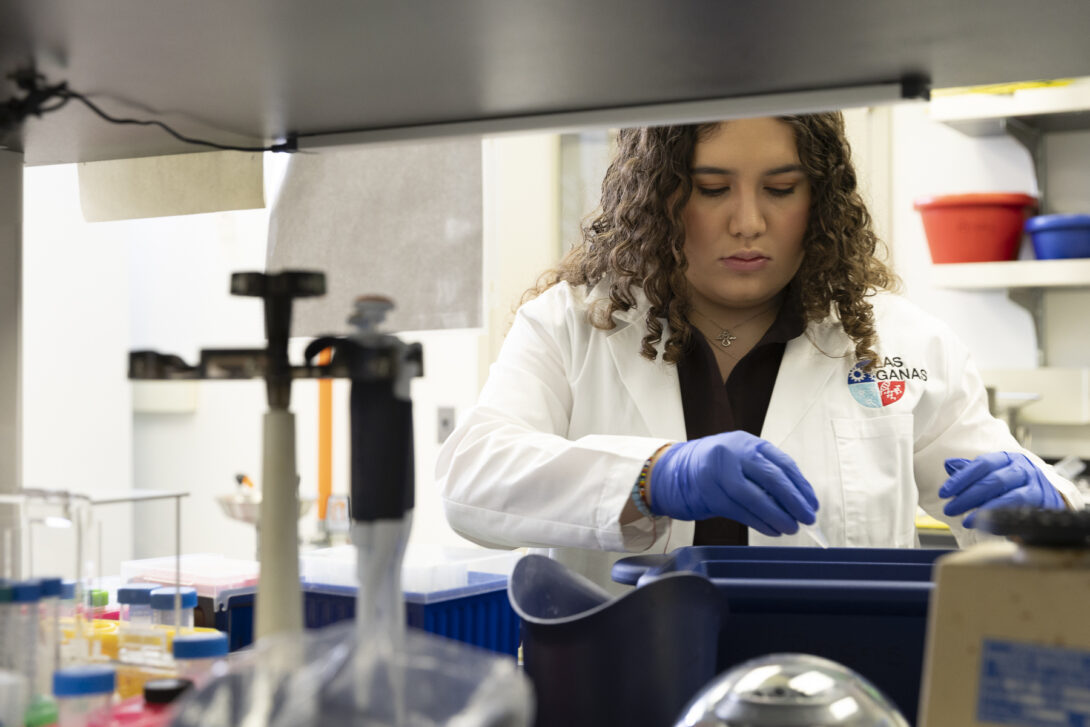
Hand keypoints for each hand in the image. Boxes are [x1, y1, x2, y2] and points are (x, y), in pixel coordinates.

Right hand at [649, 431, 818, 535]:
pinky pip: (741, 512)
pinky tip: (771, 530)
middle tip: (807, 518)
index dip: (801, 486)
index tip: (812, 503)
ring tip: (791, 528)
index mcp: (748, 443)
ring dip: (777, 517)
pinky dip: (759, 523)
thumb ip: (765, 471)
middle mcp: (734, 453)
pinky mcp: (710, 493)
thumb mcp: (742, 458)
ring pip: (756, 498)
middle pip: (772, 479)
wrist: (676, 470)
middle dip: (794, 502)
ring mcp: (720, 473)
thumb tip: (798, 499)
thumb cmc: (716, 466)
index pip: (783, 464)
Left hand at [940, 452, 1064, 527]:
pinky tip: (986, 526)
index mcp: (1006, 459)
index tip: (944, 492)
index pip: (981, 465)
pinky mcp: (1042, 502)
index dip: (961, 478)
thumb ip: (971, 471)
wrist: (1048, 496)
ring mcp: (1034, 485)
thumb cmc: (1014, 485)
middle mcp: (1021, 469)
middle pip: (993, 480)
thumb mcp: (992, 474)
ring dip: (984, 509)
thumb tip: (949, 464)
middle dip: (968, 496)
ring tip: (966, 521)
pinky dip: (1001, 519)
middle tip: (950, 509)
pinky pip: (1019, 511)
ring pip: (1008, 495)